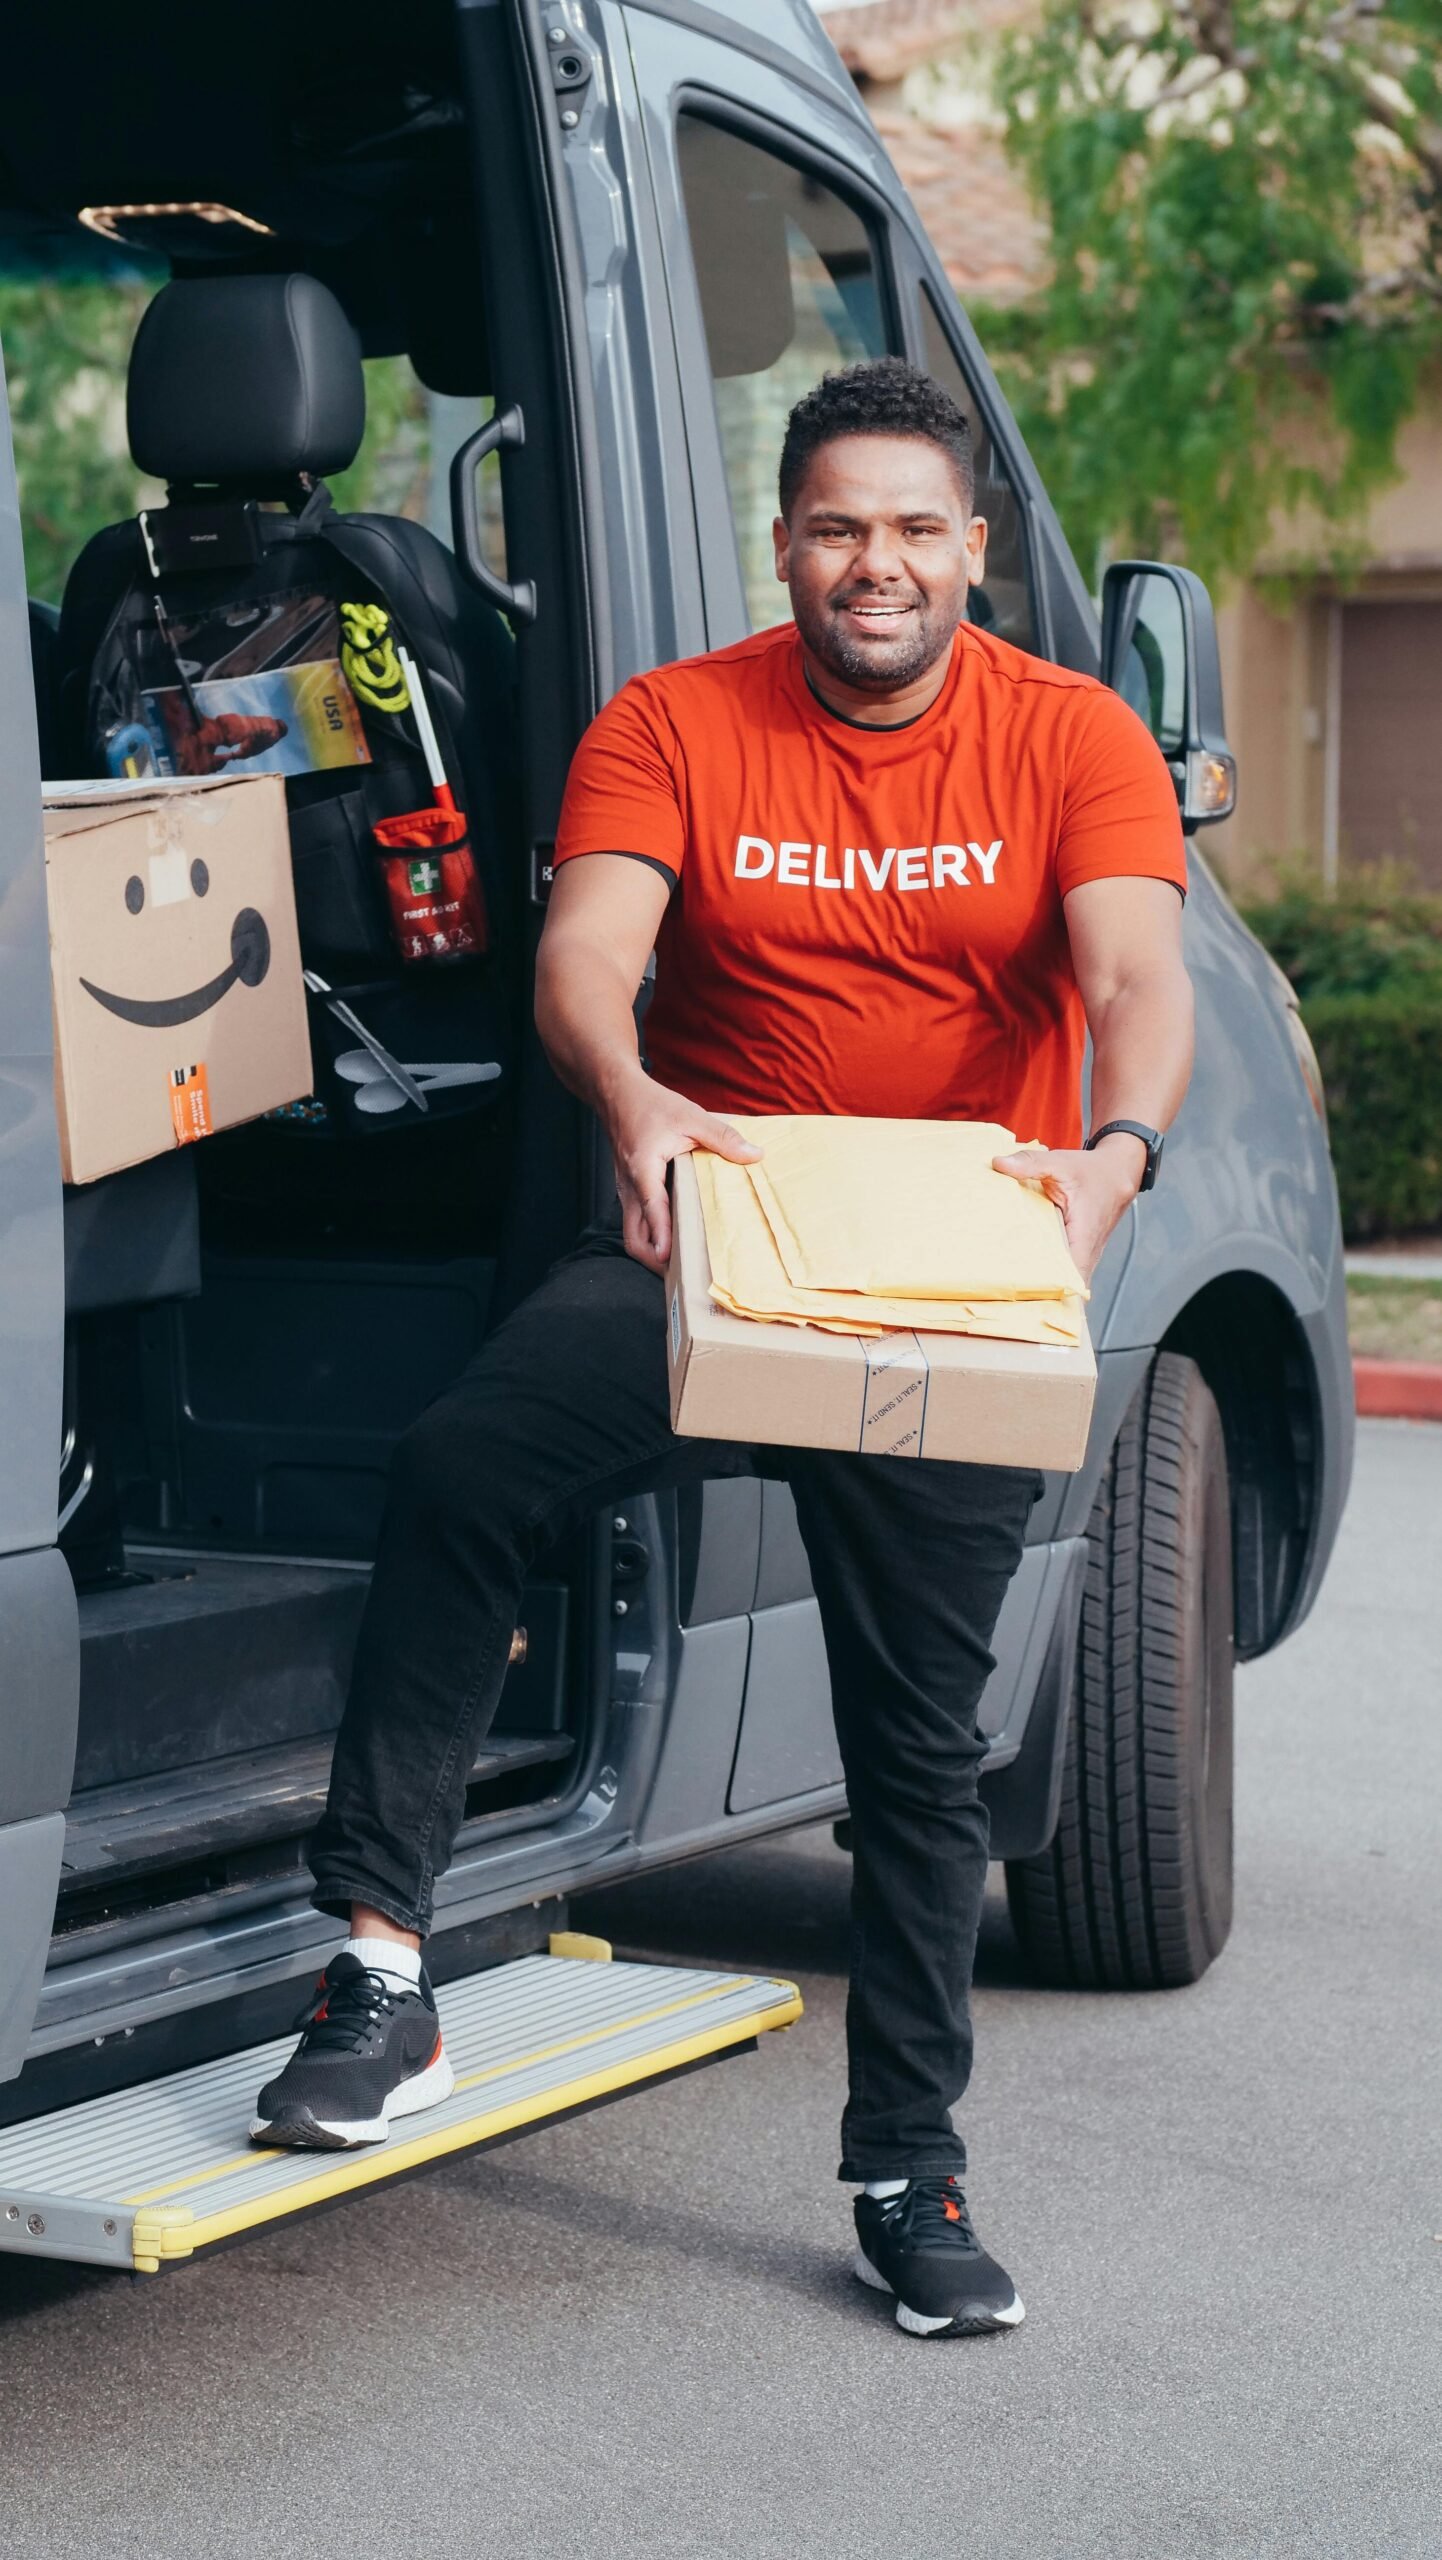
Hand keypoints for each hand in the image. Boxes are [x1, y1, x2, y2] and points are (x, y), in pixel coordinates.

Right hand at [606, 1070, 760, 1272]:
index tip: (669, 1259)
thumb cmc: (649, 1104)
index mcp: (644, 1168)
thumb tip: (755, 1154)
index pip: (651, 1209)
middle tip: (683, 1274)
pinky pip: (636, 1221)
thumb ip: (723, 1137)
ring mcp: (625, 1191)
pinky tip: (674, 1237)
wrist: (616, 1093)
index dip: (661, 1235)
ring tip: (681, 1264)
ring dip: (653, 1250)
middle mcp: (629, 1186)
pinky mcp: (628, 1190)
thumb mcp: (690, 1116)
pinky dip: (651, 1235)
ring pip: (633, 1233)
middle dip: (654, 1260)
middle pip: (634, 1237)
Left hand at [992, 1134, 1145, 1283]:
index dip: (1051, 1288)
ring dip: (1042, 1284)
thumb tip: (999, 1163)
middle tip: (1003, 1292)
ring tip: (1007, 1287)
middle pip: (1064, 1284)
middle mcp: (1087, 1251)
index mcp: (1084, 1234)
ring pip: (1064, 1279)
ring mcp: (1085, 1254)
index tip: (1024, 1293)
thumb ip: (1030, 1163)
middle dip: (1038, 1291)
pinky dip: (1046, 1271)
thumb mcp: (1060, 1163)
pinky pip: (1063, 1268)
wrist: (1118, 1172)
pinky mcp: (1079, 1251)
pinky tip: (1021, 1270)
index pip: (1071, 1274)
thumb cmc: (1091, 1171)